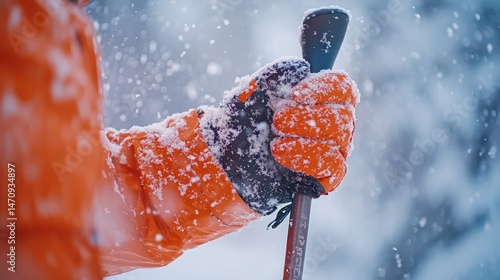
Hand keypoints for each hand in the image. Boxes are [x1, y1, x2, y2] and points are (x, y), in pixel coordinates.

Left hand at [199, 58, 357, 214]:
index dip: (324, 88)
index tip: (295, 93)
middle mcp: (333, 123)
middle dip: (307, 116)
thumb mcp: (253, 91)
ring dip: (304, 137)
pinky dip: (307, 157)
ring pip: (339, 140)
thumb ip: (276, 73)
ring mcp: (332, 151)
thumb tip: (302, 66)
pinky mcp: (325, 177)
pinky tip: (281, 154)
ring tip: (275, 141)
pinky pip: (334, 166)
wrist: (227, 158)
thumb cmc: (244, 122)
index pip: (343, 87)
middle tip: (277, 120)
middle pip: (343, 114)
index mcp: (320, 99)